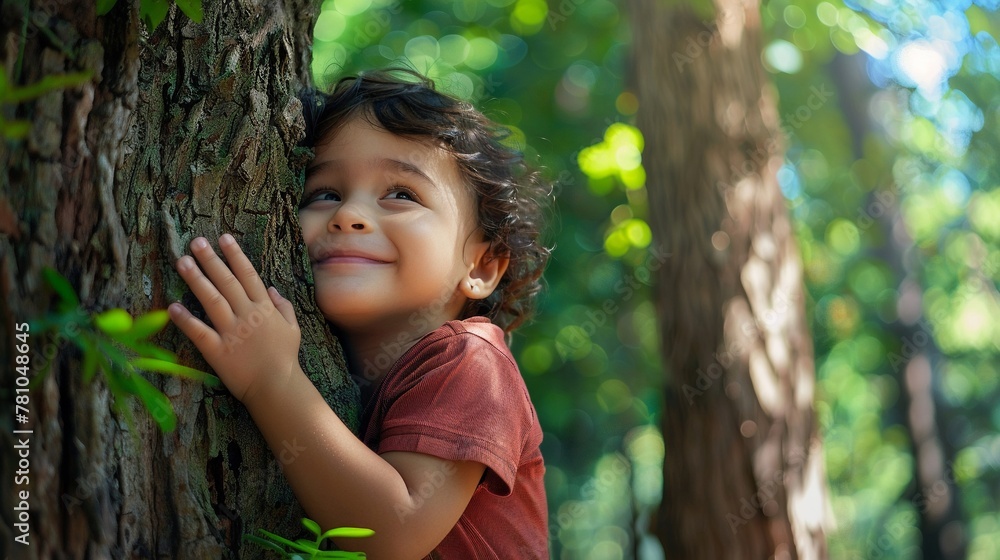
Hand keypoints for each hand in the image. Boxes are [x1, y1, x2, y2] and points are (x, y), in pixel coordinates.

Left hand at [168, 234, 300, 402]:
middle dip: (211, 260)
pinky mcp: (217, 351)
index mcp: (264, 308)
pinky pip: (199, 332)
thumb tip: (271, 289)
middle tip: (196, 242)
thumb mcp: (292, 329)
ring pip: (211, 300)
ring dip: (196, 279)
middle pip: (226, 282)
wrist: (276, 386)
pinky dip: (185, 319)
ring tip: (182, 262)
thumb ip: (283, 307)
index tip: (223, 238)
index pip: (248, 275)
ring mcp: (231, 332)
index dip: (235, 255)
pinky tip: (172, 305)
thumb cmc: (285, 359)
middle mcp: (247, 315)